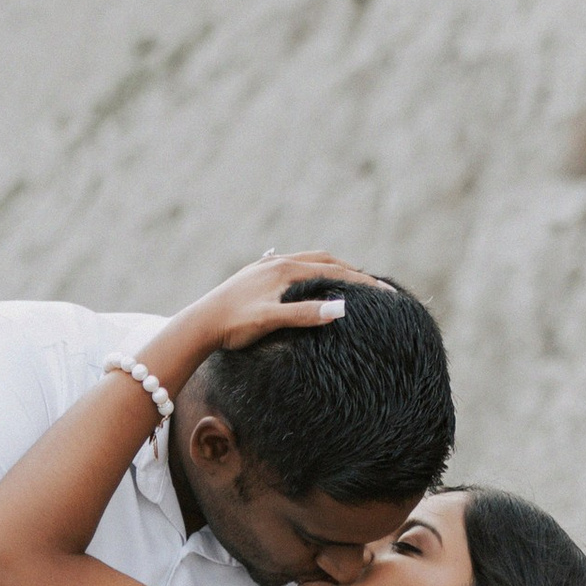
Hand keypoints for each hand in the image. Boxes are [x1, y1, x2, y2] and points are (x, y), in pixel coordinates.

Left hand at [149, 250, 381, 379]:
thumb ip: (305, 314)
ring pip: (308, 262)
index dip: (363, 282)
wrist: (198, 325)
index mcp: (285, 268)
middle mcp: (277, 261)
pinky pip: (293, 268)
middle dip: (352, 271)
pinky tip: (312, 283)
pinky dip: (313, 273)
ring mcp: (266, 266)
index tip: (387, 293)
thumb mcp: (271, 320)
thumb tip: (342, 308)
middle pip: (324, 260)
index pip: (334, 270)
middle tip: (376, 286)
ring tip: (350, 282)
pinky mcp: (256, 275)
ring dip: (332, 269)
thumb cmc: (233, 325)